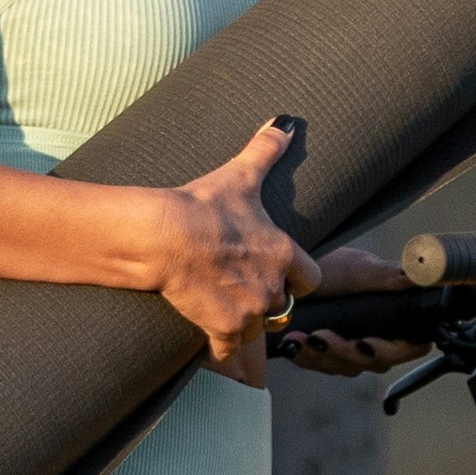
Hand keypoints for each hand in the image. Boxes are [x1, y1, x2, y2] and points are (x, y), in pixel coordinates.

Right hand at [122, 121, 313, 380]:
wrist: (165, 237)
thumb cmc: (204, 205)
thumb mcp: (240, 176)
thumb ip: (265, 151)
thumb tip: (284, 124)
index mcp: (284, 254)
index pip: (311, 278)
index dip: (297, 277)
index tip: (281, 273)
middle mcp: (272, 288)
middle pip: (282, 306)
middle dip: (266, 299)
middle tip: (243, 287)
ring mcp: (248, 312)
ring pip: (257, 329)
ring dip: (245, 322)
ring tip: (224, 306)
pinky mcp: (222, 329)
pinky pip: (228, 350)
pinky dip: (220, 347)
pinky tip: (210, 338)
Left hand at [278, 243, 426, 376]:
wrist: (294, 270)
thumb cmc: (331, 265)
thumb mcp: (358, 268)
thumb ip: (388, 274)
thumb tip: (416, 277)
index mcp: (395, 317)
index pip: (413, 346)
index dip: (393, 351)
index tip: (366, 342)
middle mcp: (379, 337)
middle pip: (375, 363)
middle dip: (345, 353)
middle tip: (322, 336)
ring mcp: (353, 349)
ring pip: (346, 367)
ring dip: (322, 356)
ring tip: (299, 339)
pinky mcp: (328, 354)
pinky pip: (322, 366)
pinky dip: (305, 357)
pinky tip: (291, 344)